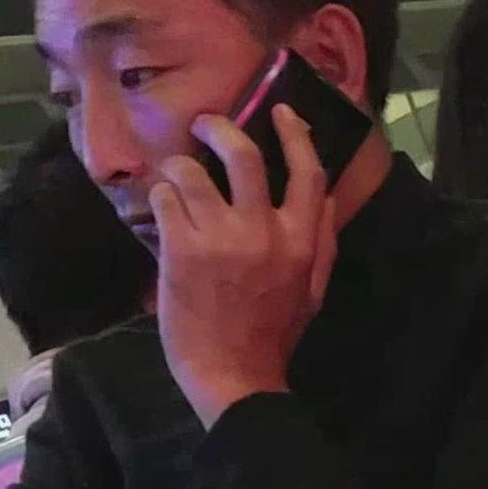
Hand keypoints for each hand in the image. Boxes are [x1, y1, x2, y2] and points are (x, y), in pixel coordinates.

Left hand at [152, 102, 336, 430]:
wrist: (235, 378)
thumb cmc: (273, 336)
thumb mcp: (312, 291)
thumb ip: (322, 242)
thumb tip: (326, 197)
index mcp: (301, 242)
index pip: (306, 172)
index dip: (294, 133)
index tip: (280, 111)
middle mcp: (263, 232)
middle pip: (243, 154)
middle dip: (219, 128)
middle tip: (204, 126)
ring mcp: (220, 239)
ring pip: (192, 171)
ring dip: (179, 168)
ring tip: (175, 179)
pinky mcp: (181, 251)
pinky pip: (165, 199)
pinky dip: (161, 198)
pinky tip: (163, 213)